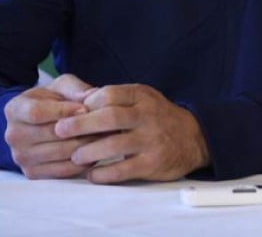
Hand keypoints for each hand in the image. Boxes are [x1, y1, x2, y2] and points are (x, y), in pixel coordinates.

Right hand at [3, 73, 98, 178]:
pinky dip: (84, 161)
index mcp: (15, 110)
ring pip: (62, 153)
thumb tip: (92, 97)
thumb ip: (76, 88)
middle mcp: (14, 135)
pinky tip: (97, 150)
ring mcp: (22, 157)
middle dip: (82, 128)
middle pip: (52, 135)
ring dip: (87, 144)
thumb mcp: (63, 86)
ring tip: (104, 135)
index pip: (37, 113)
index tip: (84, 108)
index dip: (63, 111)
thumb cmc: (56, 100)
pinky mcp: (33, 173)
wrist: (46, 121)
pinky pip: (64, 170)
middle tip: (105, 123)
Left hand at [53, 83, 209, 182]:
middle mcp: (148, 116)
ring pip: (113, 145)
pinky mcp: (153, 163)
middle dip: (80, 124)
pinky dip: (102, 174)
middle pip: (110, 117)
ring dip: (88, 152)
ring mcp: (151, 140)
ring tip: (76, 156)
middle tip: (60, 130)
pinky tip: (93, 174)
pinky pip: (122, 170)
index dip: (86, 103)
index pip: (109, 94)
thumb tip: (79, 103)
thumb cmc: (158, 118)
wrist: (195, 138)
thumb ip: (117, 99)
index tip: (70, 112)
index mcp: (143, 97)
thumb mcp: (143, 99)